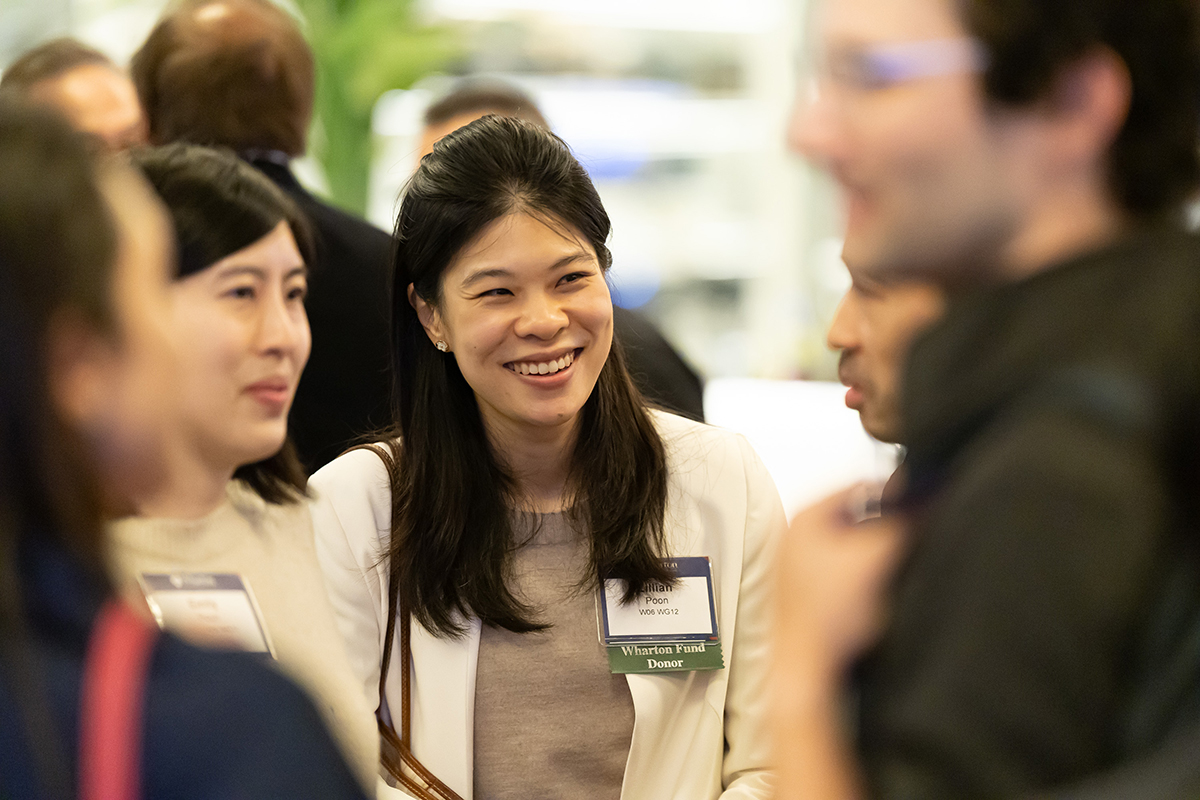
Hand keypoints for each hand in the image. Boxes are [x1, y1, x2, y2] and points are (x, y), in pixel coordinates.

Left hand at [774, 483, 907, 680]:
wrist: (807, 663)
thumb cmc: (826, 615)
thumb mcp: (875, 556)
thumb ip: (900, 523)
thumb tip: (920, 504)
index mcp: (806, 518)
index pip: (859, 486)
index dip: (895, 492)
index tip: (919, 498)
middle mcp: (795, 536)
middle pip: (854, 515)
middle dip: (884, 523)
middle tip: (909, 532)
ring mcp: (797, 564)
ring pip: (850, 544)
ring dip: (874, 550)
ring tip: (892, 563)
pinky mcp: (806, 589)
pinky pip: (843, 568)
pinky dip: (861, 572)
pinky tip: (875, 589)